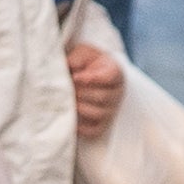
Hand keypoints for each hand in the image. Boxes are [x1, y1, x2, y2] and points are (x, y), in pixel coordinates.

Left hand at [66, 23, 125, 139]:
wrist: (83, 72)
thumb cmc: (82, 61)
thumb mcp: (80, 53)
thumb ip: (75, 59)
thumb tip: (68, 69)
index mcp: (114, 71)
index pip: (110, 77)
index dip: (91, 79)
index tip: (75, 77)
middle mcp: (117, 92)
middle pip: (103, 97)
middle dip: (81, 93)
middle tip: (65, 89)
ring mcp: (111, 109)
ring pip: (98, 113)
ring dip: (79, 107)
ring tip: (66, 100)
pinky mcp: (102, 124)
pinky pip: (94, 130)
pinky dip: (80, 126)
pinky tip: (69, 116)